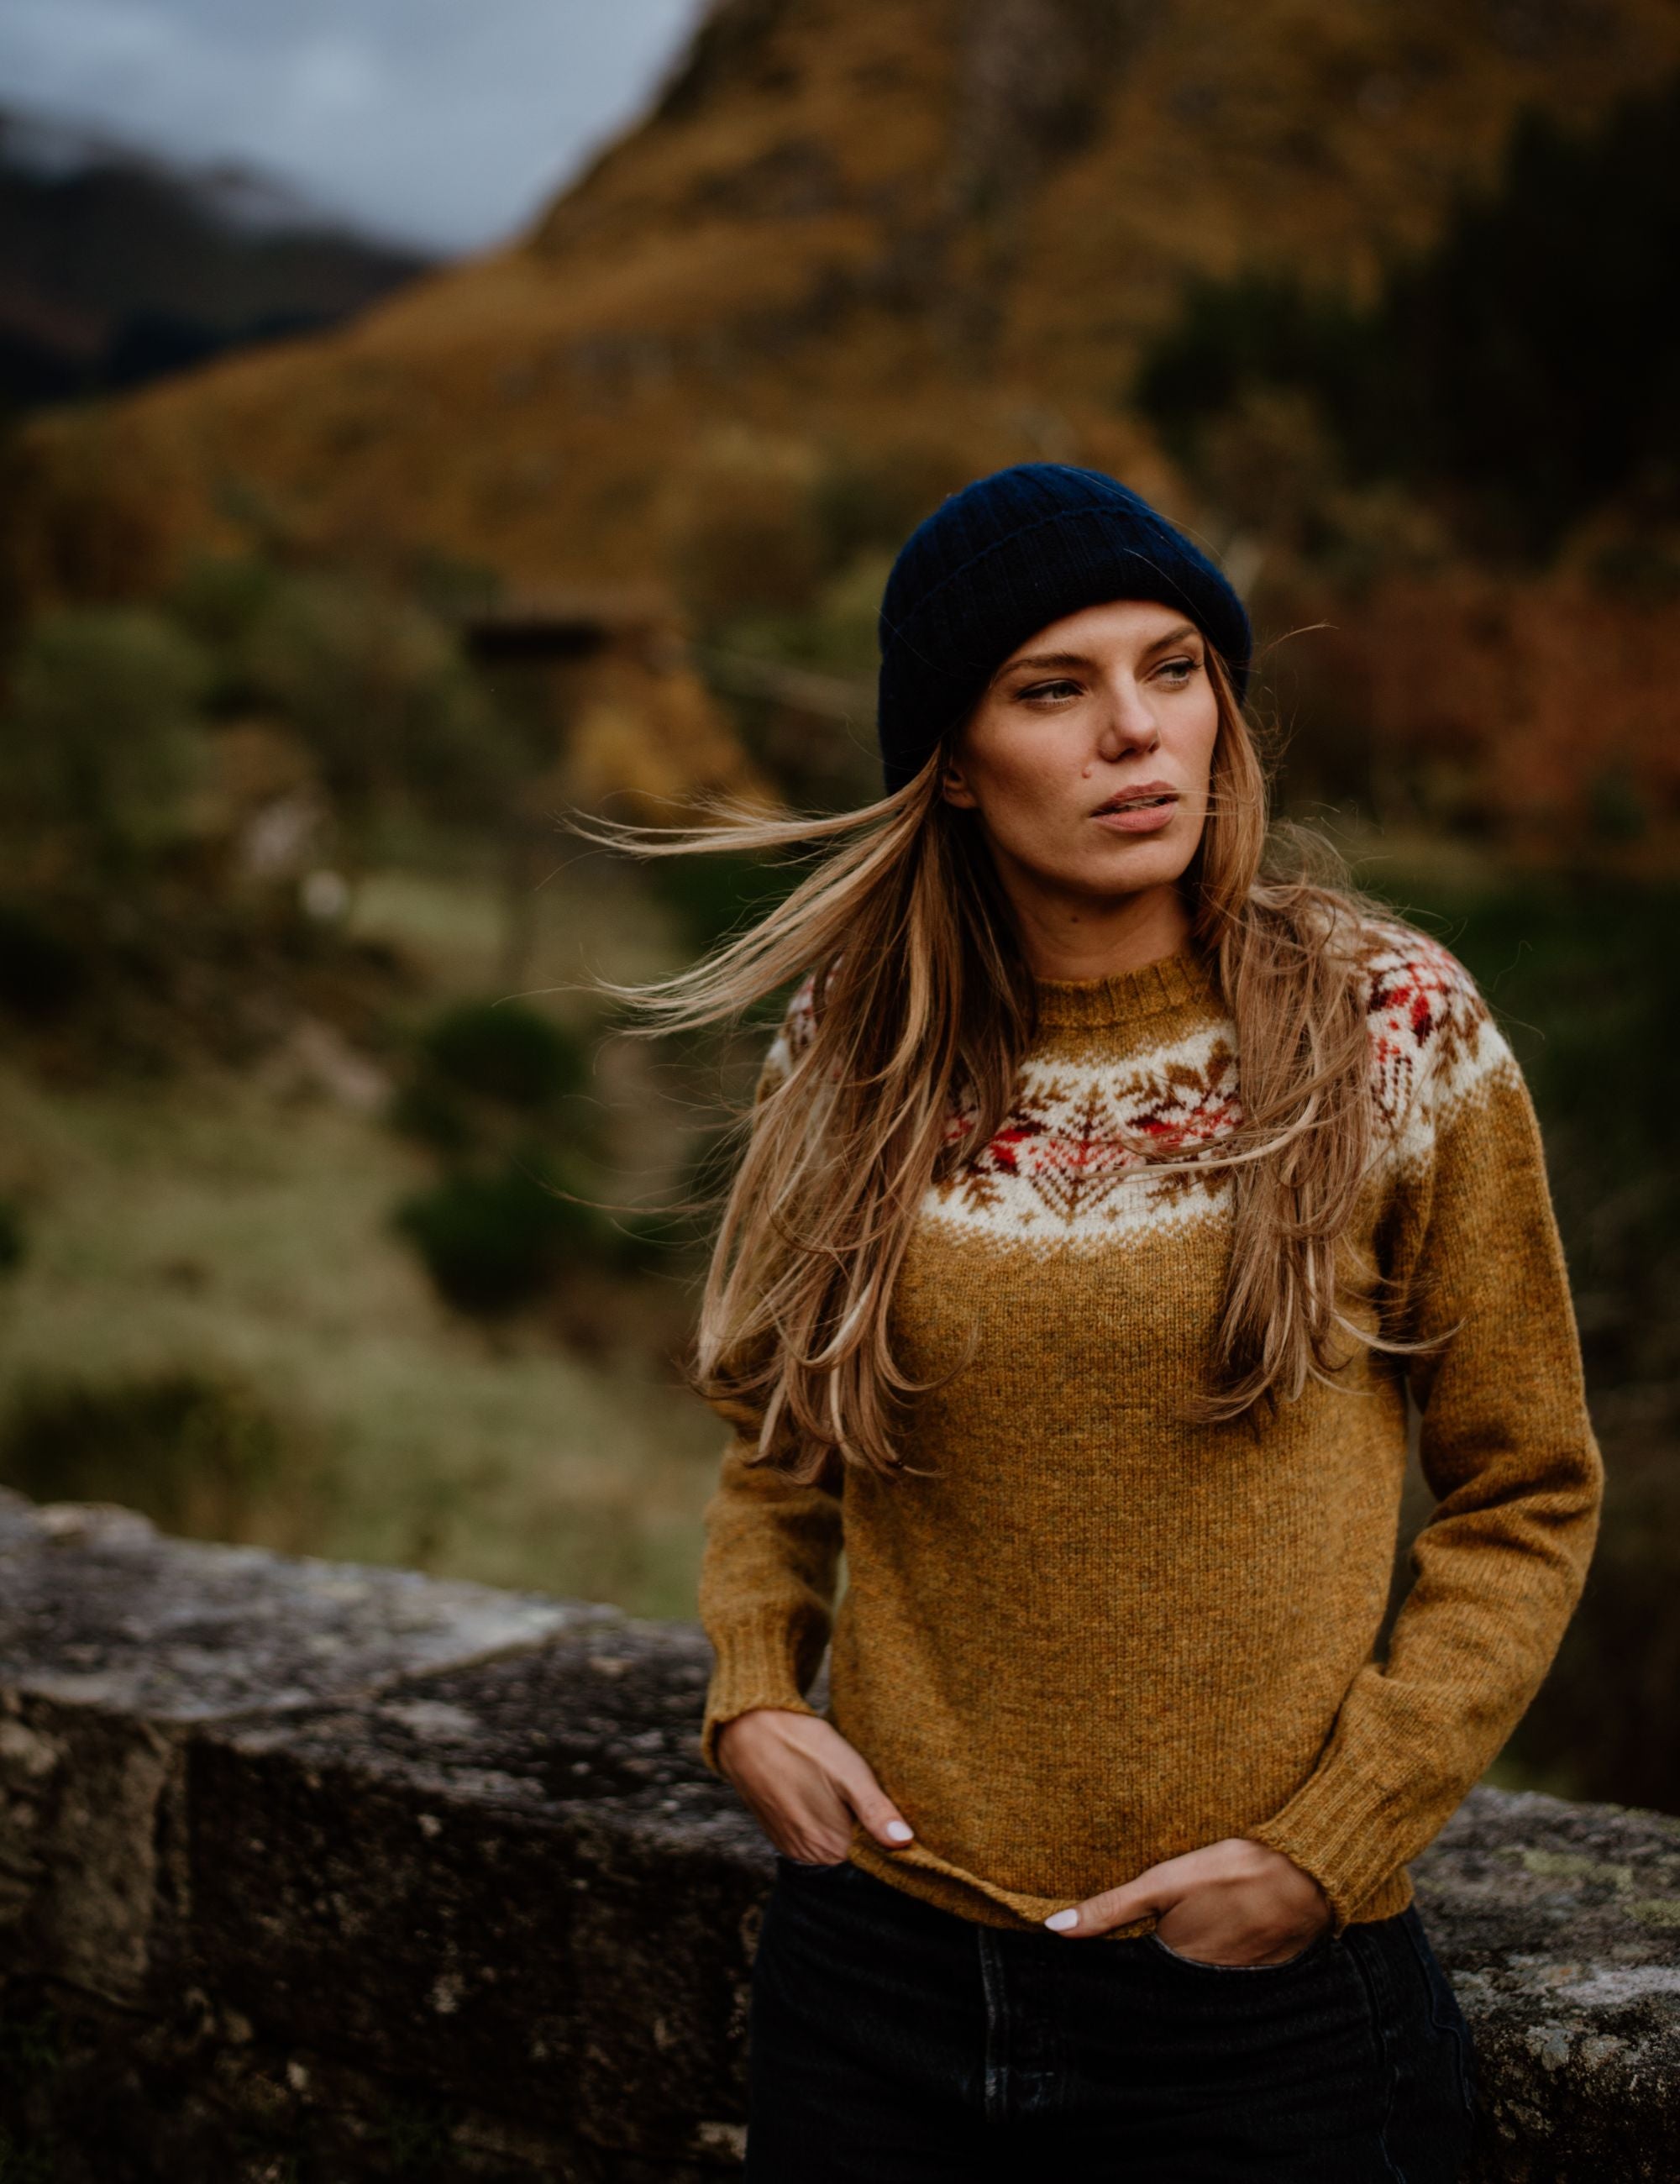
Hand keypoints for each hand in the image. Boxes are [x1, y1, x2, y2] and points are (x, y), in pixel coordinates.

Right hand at [714, 1709, 915, 1863]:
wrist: (748, 1731)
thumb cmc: (804, 1747)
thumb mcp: (850, 1772)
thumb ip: (876, 1811)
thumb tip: (905, 1843)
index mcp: (832, 1847)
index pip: (875, 1864)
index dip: (893, 1847)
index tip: (907, 1828)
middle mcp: (810, 1856)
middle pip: (854, 1860)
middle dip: (872, 1842)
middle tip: (882, 1809)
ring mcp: (793, 1847)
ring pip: (834, 1851)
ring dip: (850, 1835)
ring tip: (858, 1805)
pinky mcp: (782, 1835)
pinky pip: (814, 1842)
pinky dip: (829, 1829)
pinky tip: (834, 1803)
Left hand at [1043, 1838, 1330, 1964]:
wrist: (1307, 1876)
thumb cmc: (1233, 1872)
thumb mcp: (1166, 1881)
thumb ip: (1111, 1908)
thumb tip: (1054, 1929)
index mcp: (1172, 1962)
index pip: (1133, 1971)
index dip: (1118, 1958)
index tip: (1103, 1947)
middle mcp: (1199, 1983)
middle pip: (1162, 1973)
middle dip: (1151, 1958)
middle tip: (1156, 1926)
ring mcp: (1231, 1982)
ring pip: (1192, 1973)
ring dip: (1184, 1957)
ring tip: (1188, 1925)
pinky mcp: (1256, 1974)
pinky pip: (1224, 1970)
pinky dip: (1216, 1954)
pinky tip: (1217, 1929)